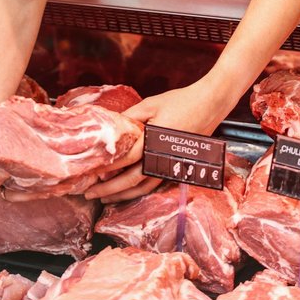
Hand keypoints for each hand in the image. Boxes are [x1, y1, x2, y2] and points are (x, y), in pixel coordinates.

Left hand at [84, 81, 221, 203]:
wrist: (209, 105)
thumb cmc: (180, 101)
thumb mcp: (151, 104)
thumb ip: (130, 116)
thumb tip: (111, 127)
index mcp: (154, 141)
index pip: (126, 159)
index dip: (107, 167)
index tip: (91, 172)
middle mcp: (163, 158)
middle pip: (132, 180)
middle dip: (109, 190)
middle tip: (90, 193)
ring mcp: (172, 165)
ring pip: (144, 188)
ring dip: (123, 195)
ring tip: (105, 198)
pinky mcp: (177, 167)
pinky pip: (155, 184)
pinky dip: (139, 191)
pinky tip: (127, 191)